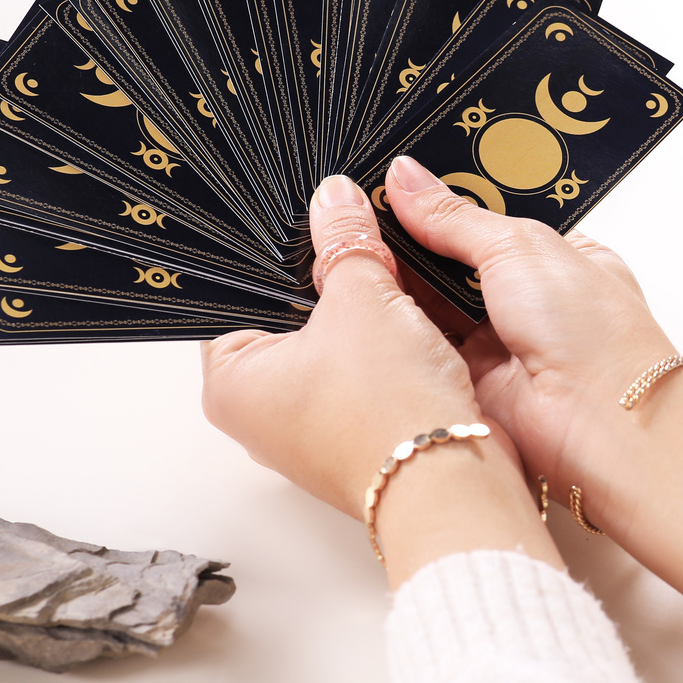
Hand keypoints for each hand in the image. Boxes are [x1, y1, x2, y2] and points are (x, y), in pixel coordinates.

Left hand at [201, 174, 558, 583]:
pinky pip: (364, 375)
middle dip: (329, 283)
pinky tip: (410, 332)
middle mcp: (261, 414)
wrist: (452, 483)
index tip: (316, 225)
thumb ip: (346, 240)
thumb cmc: (388, 415)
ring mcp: (310, 429)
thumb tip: (336, 199)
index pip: (241, 291)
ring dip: (363, 317)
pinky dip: (385, 351)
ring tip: (388, 291)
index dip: (284, 253)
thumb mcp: (365, 297)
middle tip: (356, 251)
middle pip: (290, 317)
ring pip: (332, 346)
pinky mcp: (357, 436)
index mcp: (230, 382)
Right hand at [382, 156, 677, 522]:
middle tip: (358, 208)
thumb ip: (455, 216)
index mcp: (554, 254)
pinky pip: (421, 345)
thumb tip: (406, 177)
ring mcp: (497, 341)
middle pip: (452, 259)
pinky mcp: (468, 381)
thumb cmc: (594, 333)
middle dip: (412, 241)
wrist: (600, 422)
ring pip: (431, 303)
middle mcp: (526, 298)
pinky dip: (398, 326)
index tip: (390, 180)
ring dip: (400, 283)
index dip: (440, 200)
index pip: (485, 216)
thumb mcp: (519, 247)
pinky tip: (362, 297)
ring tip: (349, 244)